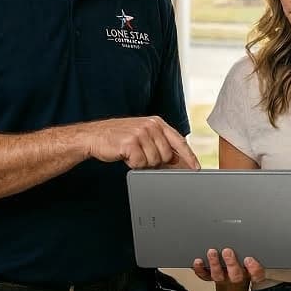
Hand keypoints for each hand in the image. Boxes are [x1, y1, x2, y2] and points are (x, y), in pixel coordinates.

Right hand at [85, 116, 199, 169]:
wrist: (94, 136)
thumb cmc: (119, 138)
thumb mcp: (143, 136)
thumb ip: (160, 144)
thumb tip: (178, 161)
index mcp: (157, 122)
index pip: (179, 141)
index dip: (189, 156)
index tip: (196, 167)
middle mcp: (151, 125)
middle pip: (167, 156)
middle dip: (157, 162)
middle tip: (142, 156)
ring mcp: (141, 133)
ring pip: (155, 161)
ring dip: (143, 163)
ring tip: (132, 153)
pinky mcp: (131, 142)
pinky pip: (140, 163)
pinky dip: (133, 164)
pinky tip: (126, 155)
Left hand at [192, 247, 264, 283]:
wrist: (231, 286)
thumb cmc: (242, 266)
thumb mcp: (250, 259)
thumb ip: (250, 248)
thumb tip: (248, 230)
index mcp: (249, 272)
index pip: (256, 274)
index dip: (253, 268)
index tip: (249, 259)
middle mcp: (236, 276)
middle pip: (236, 275)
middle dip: (231, 263)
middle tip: (227, 251)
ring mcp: (223, 278)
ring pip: (218, 275)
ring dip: (214, 263)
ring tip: (212, 252)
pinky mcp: (210, 277)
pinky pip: (204, 275)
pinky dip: (200, 269)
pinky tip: (198, 260)